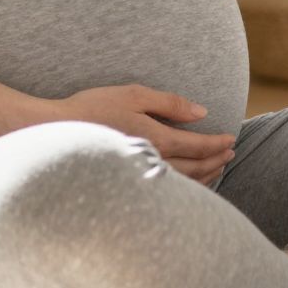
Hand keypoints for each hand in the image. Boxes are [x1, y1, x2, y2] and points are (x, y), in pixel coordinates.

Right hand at [48, 84, 237, 183]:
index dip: (218, 144)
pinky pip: (166, 192)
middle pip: (196, 168)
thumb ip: (169, 103)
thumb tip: (201, 112)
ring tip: (217, 168)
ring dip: (206, 176)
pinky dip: (185, 188)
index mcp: (156, 138)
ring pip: (183, 184)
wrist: (55, 133)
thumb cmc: (94, 108)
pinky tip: (189, 185)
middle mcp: (152, 162)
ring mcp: (139, 177)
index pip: (198, 146)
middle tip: (230, 154)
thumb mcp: (133, 95)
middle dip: (217, 161)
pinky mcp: (129, 184)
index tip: (231, 140)